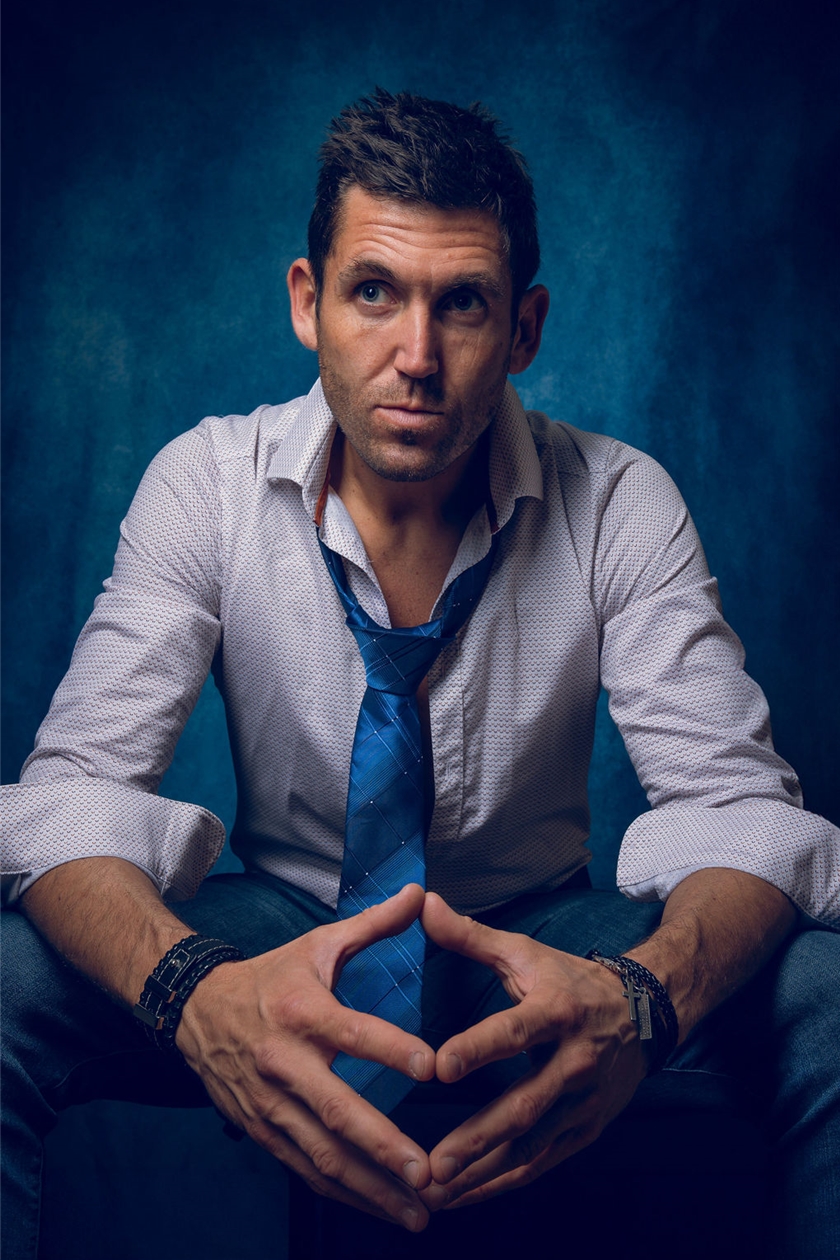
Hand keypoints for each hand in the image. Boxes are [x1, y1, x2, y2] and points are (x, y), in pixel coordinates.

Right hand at [175, 883, 434, 1230]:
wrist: (195, 1009)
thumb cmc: (272, 976)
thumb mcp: (319, 944)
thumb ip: (374, 924)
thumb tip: (422, 893)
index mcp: (303, 1011)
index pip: (352, 1032)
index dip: (391, 1049)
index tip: (431, 1068)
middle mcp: (284, 1061)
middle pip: (337, 1110)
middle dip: (384, 1147)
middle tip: (428, 1172)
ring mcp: (270, 1103)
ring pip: (322, 1155)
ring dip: (370, 1188)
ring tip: (418, 1210)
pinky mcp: (262, 1130)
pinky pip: (305, 1169)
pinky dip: (343, 1192)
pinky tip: (379, 1207)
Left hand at [419, 892, 647, 1209]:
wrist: (643, 1013)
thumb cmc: (569, 980)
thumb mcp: (524, 952)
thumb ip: (470, 935)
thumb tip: (423, 902)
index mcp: (556, 1011)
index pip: (514, 1032)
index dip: (479, 1049)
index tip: (440, 1067)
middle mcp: (573, 1062)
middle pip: (523, 1107)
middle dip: (476, 1138)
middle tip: (433, 1163)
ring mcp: (582, 1103)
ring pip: (530, 1147)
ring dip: (482, 1173)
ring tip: (436, 1192)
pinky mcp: (584, 1131)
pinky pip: (540, 1164)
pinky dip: (502, 1183)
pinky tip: (465, 1196)